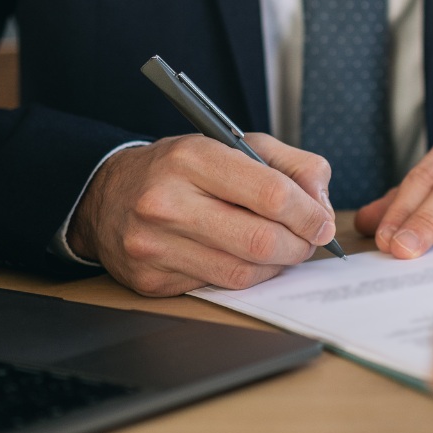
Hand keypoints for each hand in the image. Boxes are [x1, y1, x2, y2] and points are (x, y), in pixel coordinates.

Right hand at [67, 134, 335, 296]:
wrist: (109, 194)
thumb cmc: (184, 167)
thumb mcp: (239, 145)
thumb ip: (293, 165)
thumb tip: (322, 205)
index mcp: (193, 158)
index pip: (270, 193)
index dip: (308, 213)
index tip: (323, 222)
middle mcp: (167, 202)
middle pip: (260, 240)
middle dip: (299, 245)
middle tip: (309, 240)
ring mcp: (154, 245)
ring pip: (242, 272)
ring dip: (277, 266)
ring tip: (284, 249)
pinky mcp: (150, 280)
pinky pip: (218, 287)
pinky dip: (247, 276)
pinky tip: (249, 259)